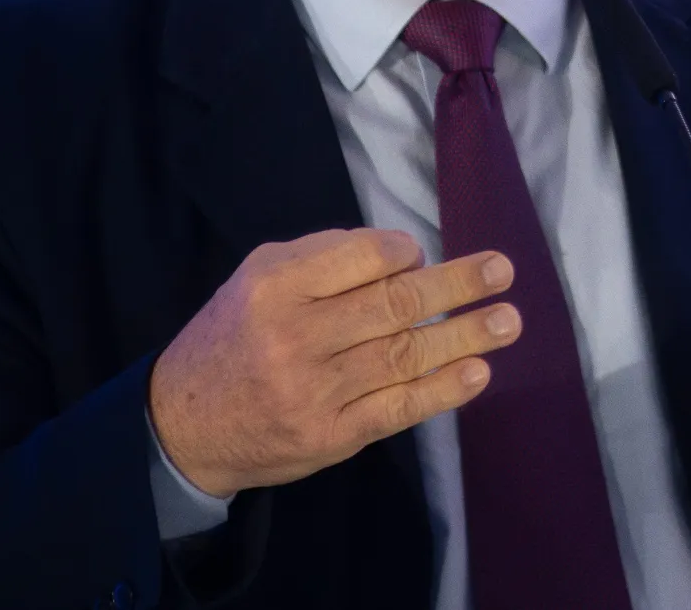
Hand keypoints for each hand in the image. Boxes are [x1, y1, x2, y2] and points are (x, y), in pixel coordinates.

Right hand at [148, 227, 519, 496]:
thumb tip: (402, 255)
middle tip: (502, 271)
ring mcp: (314, 391)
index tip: (422, 254)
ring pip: (403, 356)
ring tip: (507, 321)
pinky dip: (442, 390)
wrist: (183, 424)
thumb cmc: (234, 337)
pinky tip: (477, 372)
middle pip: (392, 305)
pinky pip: (397, 409)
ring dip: (463, 337)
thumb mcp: (257, 278)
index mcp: (275, 286)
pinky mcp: (330, 436)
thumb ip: (322, 258)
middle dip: (456, 286)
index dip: (403, 253)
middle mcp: (295, 336)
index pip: (361, 259)